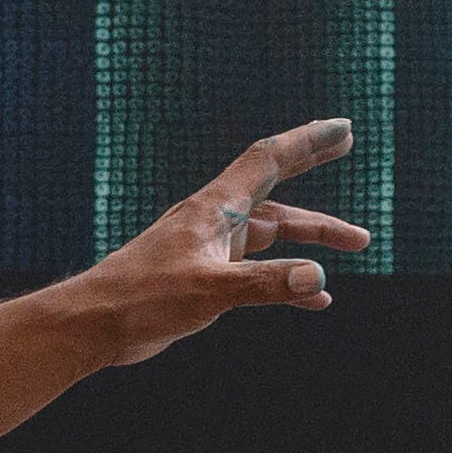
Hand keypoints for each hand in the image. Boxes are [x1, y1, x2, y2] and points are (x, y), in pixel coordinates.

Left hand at [76, 120, 363, 363]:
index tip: (343, 129)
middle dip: (313, 165)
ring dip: (311, 238)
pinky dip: (288, 279)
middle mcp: (215, 221)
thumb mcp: (209, 292)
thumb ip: (265, 285)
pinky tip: (315, 298)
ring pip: (272, 234)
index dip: (307, 142)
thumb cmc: (141, 299)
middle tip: (349, 143)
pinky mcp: (205, 277)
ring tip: (357, 243)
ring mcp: (210, 249)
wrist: (95, 323)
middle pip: (275, 189)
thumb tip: (318, 278)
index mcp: (214, 210)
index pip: (268, 161)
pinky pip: (258, 271)